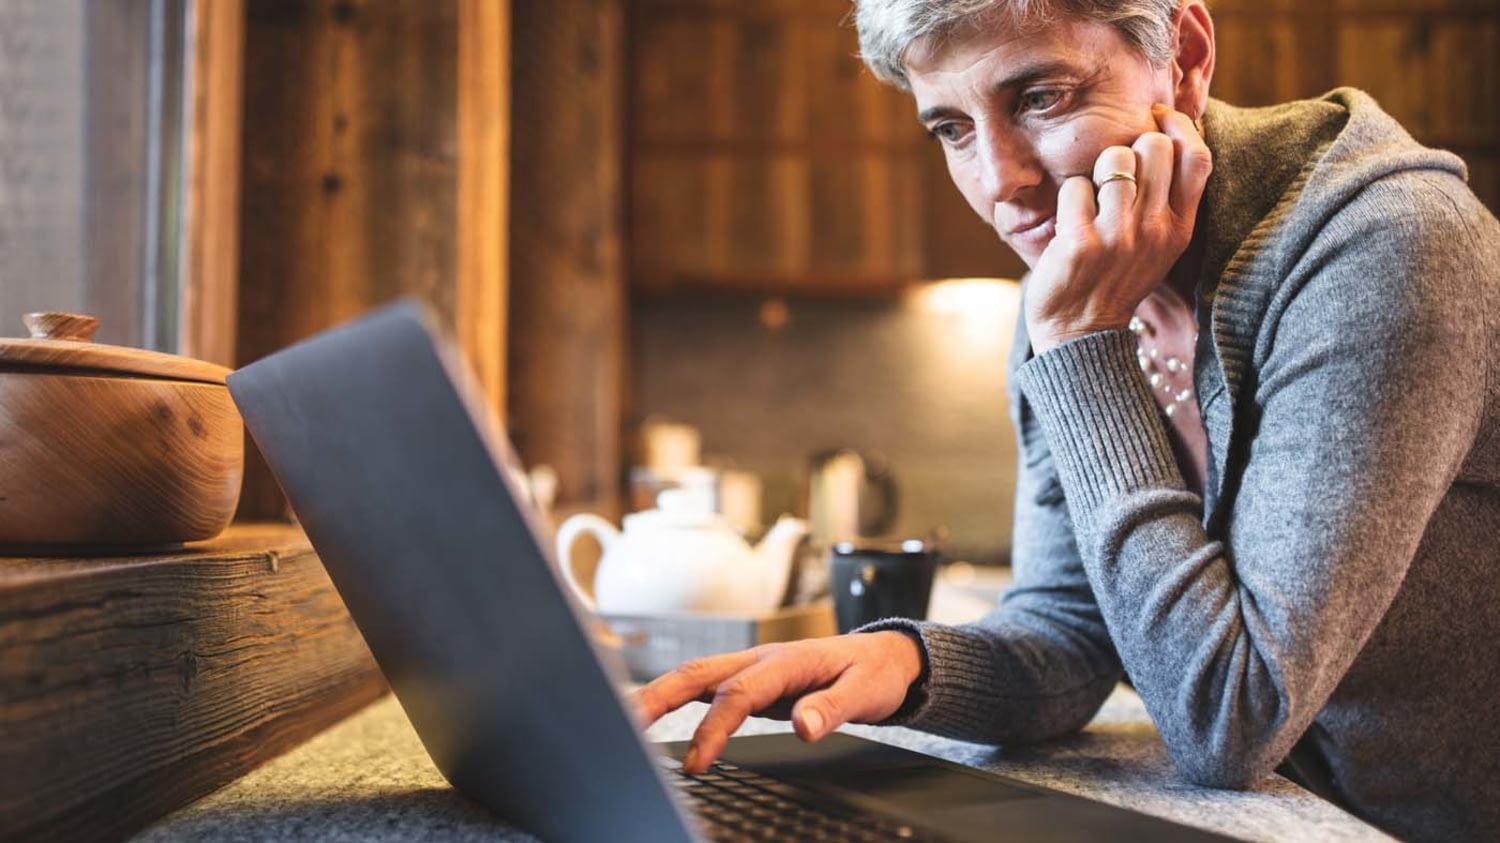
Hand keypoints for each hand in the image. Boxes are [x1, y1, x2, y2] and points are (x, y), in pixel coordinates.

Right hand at [633, 631, 923, 773]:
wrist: (883, 656)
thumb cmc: (872, 673)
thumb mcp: (865, 692)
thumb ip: (832, 708)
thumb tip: (804, 727)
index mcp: (785, 661)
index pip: (738, 694)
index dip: (713, 728)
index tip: (696, 763)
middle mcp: (759, 658)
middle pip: (697, 673)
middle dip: (658, 698)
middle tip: (625, 728)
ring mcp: (750, 666)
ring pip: (692, 676)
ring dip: (655, 696)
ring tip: (622, 722)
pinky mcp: (747, 679)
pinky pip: (702, 686)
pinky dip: (671, 697)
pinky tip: (648, 713)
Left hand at [1025, 104, 1211, 353]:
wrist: (1079, 334)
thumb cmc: (1114, 278)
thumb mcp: (1157, 244)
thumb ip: (1166, 198)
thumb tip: (1165, 135)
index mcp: (1179, 228)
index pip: (1197, 156)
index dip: (1177, 126)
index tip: (1156, 119)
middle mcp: (1156, 230)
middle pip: (1154, 146)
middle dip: (1128, 148)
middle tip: (1111, 173)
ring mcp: (1119, 237)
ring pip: (1113, 158)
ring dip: (1095, 171)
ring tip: (1090, 201)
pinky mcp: (1082, 243)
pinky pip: (1075, 186)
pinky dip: (1067, 197)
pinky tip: (1069, 222)